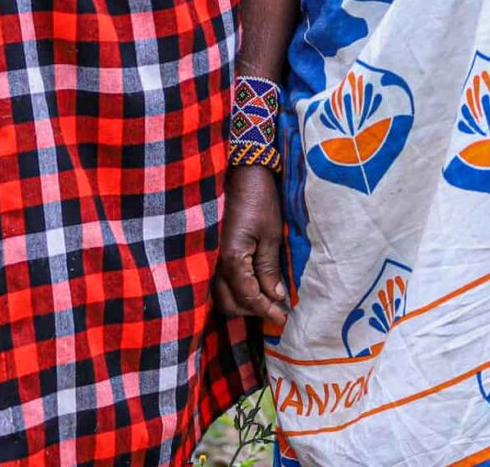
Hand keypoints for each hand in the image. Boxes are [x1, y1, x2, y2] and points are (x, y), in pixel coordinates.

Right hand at [214, 162, 290, 327]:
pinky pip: (213, 282)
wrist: (239, 171)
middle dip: (252, 311)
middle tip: (275, 311)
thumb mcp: (270, 234)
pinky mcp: (207, 252)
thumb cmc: (258, 199)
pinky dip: (230, 291)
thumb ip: (269, 269)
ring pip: (218, 296)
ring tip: (264, 302)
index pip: (248, 297)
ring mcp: (206, 258)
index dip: (266, 310)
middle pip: (229, 303)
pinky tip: (247, 288)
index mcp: (230, 259)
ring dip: (240, 303)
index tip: (283, 318)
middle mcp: (212, 263)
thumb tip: (276, 297)